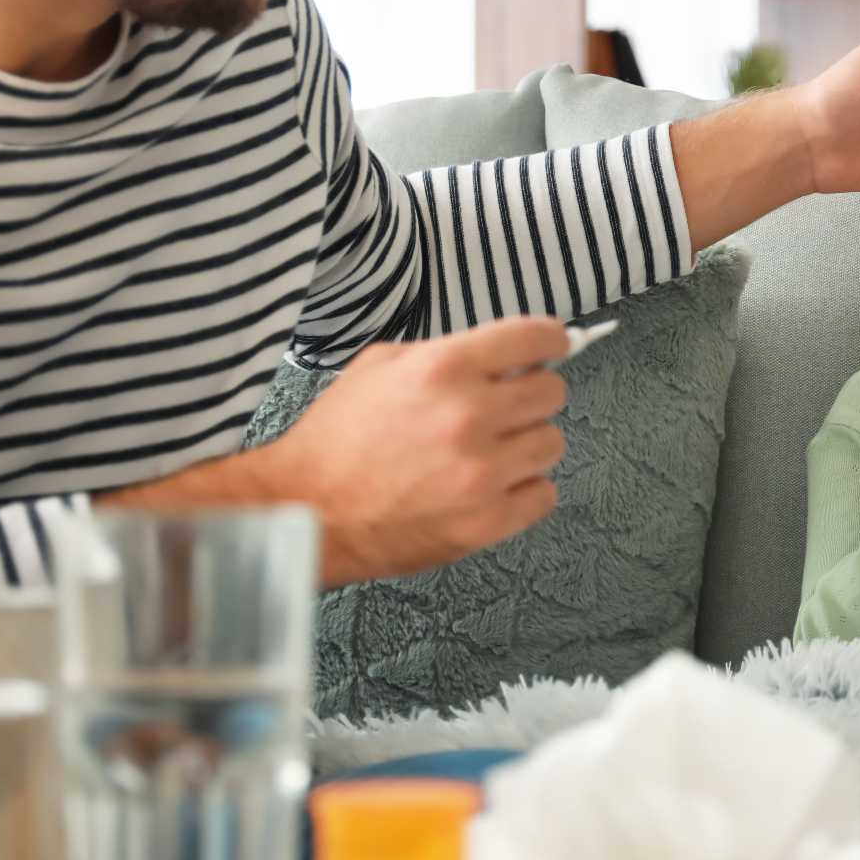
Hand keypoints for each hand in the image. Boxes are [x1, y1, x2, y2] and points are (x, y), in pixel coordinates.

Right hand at [261, 318, 571, 585]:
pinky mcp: (485, 521)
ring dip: (527, 446)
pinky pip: (544, 495)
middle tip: (508, 410)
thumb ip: (446, 355)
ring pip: (551, 444)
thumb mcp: (379, 367)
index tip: (553, 349)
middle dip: (533, 397)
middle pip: (552, 393)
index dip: (550, 342)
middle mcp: (468, 415)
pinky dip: (524, 492)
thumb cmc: (337, 441)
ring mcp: (481, 472)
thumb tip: (504, 358)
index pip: (534, 338)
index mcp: (443, 368)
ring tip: (490, 454)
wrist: (306, 509)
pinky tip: (491, 489)